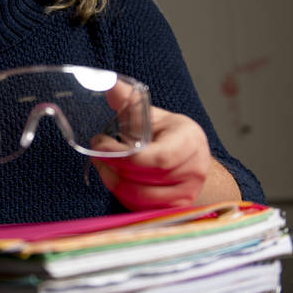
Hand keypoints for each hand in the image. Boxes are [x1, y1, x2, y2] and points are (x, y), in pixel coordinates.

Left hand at [90, 105, 210, 208]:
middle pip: (145, 177)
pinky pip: (142, 208)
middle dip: (114, 165)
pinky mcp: (176, 209)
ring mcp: (188, 193)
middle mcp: (194, 169)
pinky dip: (122, 195)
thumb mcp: (151, 113)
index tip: (99, 144)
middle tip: (97, 152)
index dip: (124, 156)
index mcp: (189, 140)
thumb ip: (129, 99)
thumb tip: (107, 83)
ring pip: (140, 196)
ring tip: (103, 164)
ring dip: (113, 181)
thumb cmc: (166, 134)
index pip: (159, 158)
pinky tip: (114, 179)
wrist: (188, 158)